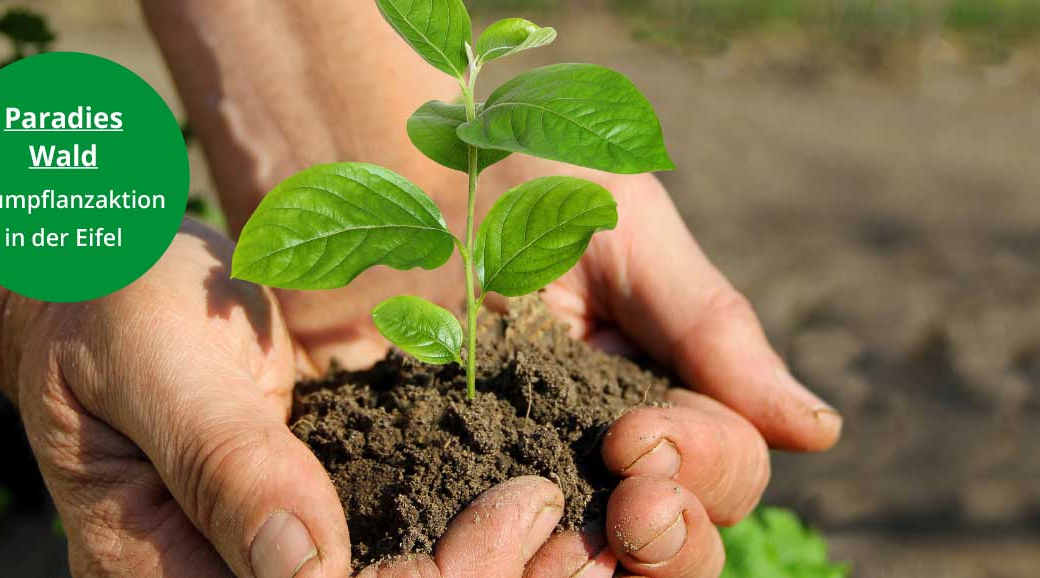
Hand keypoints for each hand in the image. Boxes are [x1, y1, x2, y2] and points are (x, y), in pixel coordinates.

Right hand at [0, 220, 617, 577]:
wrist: (105, 281)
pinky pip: (405, 552)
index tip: (516, 518)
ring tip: (588, 538)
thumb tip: (308, 564)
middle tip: (580, 541)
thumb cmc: (110, 304)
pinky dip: (482, 547)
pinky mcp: (315, 523)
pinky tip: (547, 514)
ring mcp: (279, 561)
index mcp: (168, 574)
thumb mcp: (156, 361)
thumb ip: (224, 461)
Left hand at [267, 158, 841, 577]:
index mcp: (656, 385)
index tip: (637, 438)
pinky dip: (492, 557)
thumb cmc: (511, 169)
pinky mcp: (424, 476)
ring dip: (596, 565)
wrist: (379, 153)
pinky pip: (474, 542)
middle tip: (630, 509)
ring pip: (587, 557)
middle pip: (670, 535)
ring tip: (568, 549)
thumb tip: (820, 432)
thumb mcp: (621, 228)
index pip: (721, 465)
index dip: (704, 466)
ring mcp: (511, 466)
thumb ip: (710, 327)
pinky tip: (478, 551)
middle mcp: (594, 440)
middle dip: (669, 537)